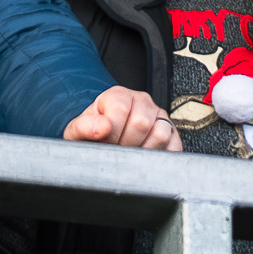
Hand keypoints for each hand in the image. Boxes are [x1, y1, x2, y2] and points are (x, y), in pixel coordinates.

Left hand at [64, 86, 182, 150]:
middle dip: (125, 144)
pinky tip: (143, 158)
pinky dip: (159, 157)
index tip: (104, 142)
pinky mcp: (172, 134)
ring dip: (142, 151)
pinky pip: (174, 147)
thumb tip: (102, 128)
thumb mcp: (78, 130)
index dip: (111, 133)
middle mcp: (141, 101)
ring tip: (129, 154)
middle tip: (115, 150)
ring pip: (161, 135)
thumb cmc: (92, 134)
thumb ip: (84, 127)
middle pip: (142, 124)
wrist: (102, 140)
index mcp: (118, 95)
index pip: (121, 110)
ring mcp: (159, 116)